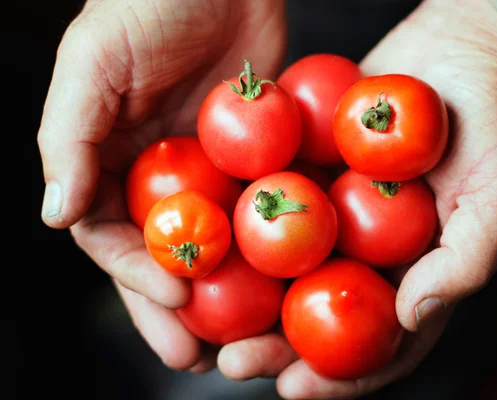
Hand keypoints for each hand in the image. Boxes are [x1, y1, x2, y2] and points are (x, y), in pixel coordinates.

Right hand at [37, 0, 285, 369]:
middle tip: (196, 359)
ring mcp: (210, 170)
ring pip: (215, 245)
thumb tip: (56, 216)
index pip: (115, 235)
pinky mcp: (256, 158)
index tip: (174, 301)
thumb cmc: (145, 5)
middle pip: (166, 256)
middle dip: (176, 309)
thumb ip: (69, 138)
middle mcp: (159, 174)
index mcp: (111, 161)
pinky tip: (285, 284)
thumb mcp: (92, 63)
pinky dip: (269, 249)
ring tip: (241, 342)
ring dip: (225, 295)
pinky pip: (260, 210)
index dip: (138, 274)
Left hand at [215, 0, 496, 396]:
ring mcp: (336, 218)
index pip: (377, 345)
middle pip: (318, 316)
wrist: (460, 53)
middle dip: (275, 348)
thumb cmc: (493, 124)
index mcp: (414, 277)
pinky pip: (272, 209)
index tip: (292, 391)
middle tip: (234, 362)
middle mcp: (369, 255)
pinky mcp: (310, 177)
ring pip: (284, 271)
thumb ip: (465, 261)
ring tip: (202, 318)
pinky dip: (241, 229)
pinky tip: (209, 245)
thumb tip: (408, 317)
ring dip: (245, 298)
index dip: (337, 378)